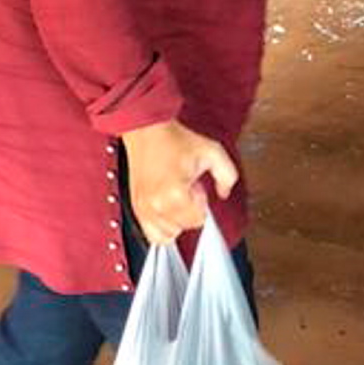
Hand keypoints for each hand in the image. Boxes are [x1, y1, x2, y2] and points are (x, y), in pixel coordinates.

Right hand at [121, 120, 238, 244]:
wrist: (147, 129)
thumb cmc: (174, 139)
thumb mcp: (212, 151)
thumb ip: (228, 175)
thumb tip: (224, 193)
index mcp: (175, 194)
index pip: (198, 220)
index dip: (202, 202)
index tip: (196, 186)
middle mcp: (156, 205)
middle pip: (183, 228)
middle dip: (190, 210)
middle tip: (186, 188)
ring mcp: (143, 208)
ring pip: (167, 235)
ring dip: (176, 220)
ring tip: (175, 197)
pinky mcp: (135, 207)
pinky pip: (150, 234)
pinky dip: (161, 227)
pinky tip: (166, 208)